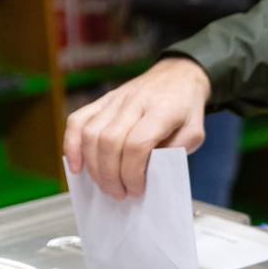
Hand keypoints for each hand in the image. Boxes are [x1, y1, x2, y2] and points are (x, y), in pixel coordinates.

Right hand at [63, 57, 211, 198]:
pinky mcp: (102, 100)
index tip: (137, 189)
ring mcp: (115, 100)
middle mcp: (134, 102)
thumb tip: (150, 169)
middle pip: (110, 142)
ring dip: (93, 166)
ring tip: (105, 185)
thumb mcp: (195, 132)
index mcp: (161, 110)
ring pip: (91, 133)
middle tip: (119, 194)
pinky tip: (76, 165)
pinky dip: (72, 144)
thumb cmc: (186, 108)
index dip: (133, 172)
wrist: (177, 74)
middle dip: (111, 175)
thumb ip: (176, 151)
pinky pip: (78, 120)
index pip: (137, 144)